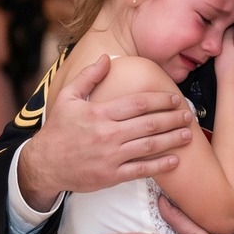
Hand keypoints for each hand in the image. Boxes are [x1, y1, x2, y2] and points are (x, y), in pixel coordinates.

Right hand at [16, 51, 192, 212]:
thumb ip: (88, 77)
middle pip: (149, 124)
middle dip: (173, 118)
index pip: (138, 103)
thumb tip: (107, 58)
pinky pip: (141, 170)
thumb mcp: (67, 97)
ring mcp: (111, 156)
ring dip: (172, 140)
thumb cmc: (58, 129)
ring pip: (149, 146)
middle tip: (189, 114)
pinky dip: (160, 165)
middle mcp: (108, 134)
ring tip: (188, 134)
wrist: (45, 164)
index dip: (161, 100)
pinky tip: (175, 160)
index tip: (175, 98)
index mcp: (99, 113)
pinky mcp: (111, 175)